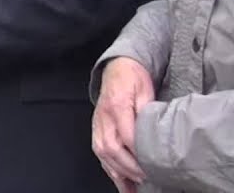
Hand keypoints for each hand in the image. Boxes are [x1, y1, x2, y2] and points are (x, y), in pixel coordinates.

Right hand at [93, 57, 153, 185]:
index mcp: (116, 104)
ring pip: (102, 152)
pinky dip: (109, 168)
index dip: (138, 152)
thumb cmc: (133, 77)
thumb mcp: (145, 89)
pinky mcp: (96, 128)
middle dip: (128, 167)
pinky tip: (119, 180)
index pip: (126, 134)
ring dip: (117, 171)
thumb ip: (147, 110)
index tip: (152, 164)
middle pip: (110, 147)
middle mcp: (103, 116)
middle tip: (146, 178)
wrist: (117, 67)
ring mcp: (97, 123)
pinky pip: (99, 151)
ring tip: (132, 186)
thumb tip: (152, 132)